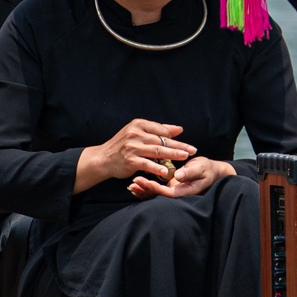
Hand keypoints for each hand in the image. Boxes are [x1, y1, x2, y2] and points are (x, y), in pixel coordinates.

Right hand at [75, 119, 195, 192]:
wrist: (103, 158)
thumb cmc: (122, 145)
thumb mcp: (137, 133)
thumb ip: (158, 130)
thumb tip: (179, 129)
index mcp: (139, 125)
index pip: (161, 130)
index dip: (175, 137)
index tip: (187, 145)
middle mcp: (136, 134)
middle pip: (162, 141)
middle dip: (179, 146)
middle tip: (192, 150)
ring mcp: (132, 147)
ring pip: (157, 151)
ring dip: (173, 155)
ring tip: (185, 157)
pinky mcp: (130, 160)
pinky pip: (147, 164)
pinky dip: (157, 168)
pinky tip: (166, 172)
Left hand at [130, 157, 234, 199]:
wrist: (211, 171)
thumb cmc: (207, 169)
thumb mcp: (201, 168)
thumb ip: (190, 172)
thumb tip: (179, 176)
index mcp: (185, 191)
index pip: (167, 193)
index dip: (155, 188)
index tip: (144, 181)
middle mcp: (177, 193)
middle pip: (158, 195)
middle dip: (145, 189)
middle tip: (134, 182)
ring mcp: (173, 191)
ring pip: (156, 194)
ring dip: (144, 190)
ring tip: (131, 185)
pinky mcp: (170, 187)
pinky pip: (156, 189)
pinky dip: (146, 187)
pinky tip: (137, 183)